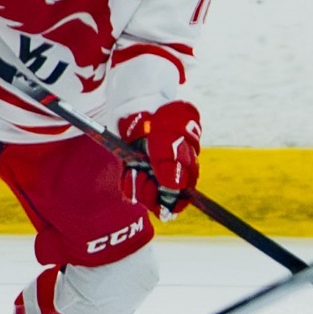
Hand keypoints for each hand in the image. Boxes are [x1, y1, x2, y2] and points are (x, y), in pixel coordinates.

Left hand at [118, 102, 201, 219]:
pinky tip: (129, 171)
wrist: (143, 108)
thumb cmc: (163, 122)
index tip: (161, 200)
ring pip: (145, 197)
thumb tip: (174, 185)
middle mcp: (168, 178)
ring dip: (139, 187)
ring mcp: (152, 175)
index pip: (181, 200)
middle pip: (161, 203)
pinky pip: (131, 188)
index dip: (172, 205)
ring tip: (136, 171)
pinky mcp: (136, 172)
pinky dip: (128, 183)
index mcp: (184, 173)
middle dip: (151, 196)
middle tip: (145, 179)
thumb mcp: (169, 138)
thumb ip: (172, 161)